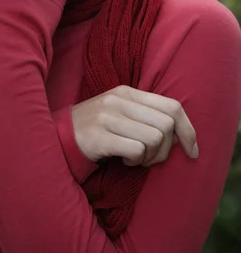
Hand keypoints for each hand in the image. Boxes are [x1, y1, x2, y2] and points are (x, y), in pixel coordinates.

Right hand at [71, 85, 197, 166]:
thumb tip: (181, 132)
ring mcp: (107, 117)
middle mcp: (118, 100)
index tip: (192, 151)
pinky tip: (124, 160)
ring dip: (150, 157)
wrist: (59, 136)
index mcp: (127, 92)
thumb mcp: (121, 112)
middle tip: (150, 158)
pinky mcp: (99, 136)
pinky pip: (136, 150)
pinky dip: (135, 161)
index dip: (188, 130)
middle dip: (166, 149)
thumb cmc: (97, 128)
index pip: (172, 106)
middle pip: (166, 125)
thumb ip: (147, 115)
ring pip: (154, 138)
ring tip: (135, 158)